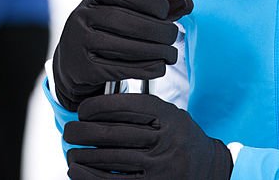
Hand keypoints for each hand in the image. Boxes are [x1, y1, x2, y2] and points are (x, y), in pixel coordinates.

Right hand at [52, 0, 192, 111]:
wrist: (75, 63)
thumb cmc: (110, 32)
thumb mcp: (128, 11)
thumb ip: (159, 4)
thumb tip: (186, 0)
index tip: (165, 11)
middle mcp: (82, 15)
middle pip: (121, 19)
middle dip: (155, 29)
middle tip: (172, 36)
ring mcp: (78, 42)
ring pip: (120, 45)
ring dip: (153, 51)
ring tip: (170, 55)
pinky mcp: (82, 68)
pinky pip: (116, 69)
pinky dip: (143, 69)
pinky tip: (158, 68)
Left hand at [64, 93, 232, 179]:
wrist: (210, 168)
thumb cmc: (179, 137)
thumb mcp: (169, 114)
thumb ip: (141, 108)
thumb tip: (95, 108)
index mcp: (168, 116)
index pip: (124, 106)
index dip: (97, 107)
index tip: (82, 111)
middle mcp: (165, 140)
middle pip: (112, 133)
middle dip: (82, 132)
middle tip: (69, 131)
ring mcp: (160, 167)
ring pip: (109, 160)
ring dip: (82, 156)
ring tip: (70, 152)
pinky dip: (90, 178)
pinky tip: (76, 171)